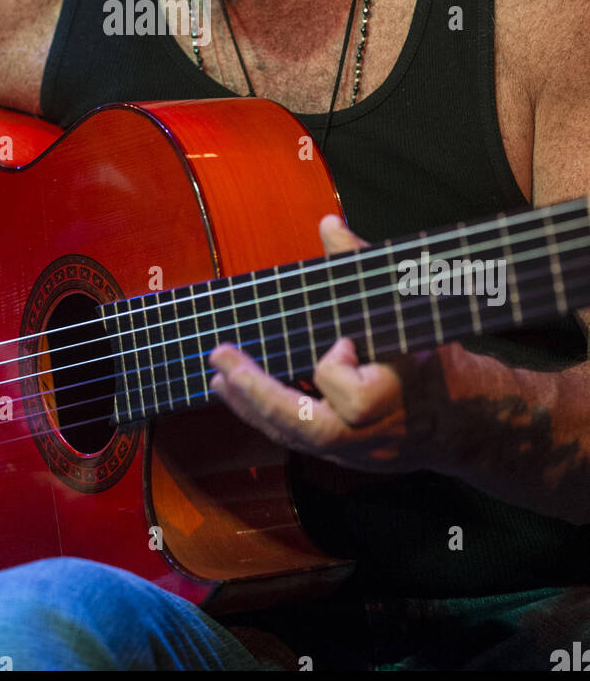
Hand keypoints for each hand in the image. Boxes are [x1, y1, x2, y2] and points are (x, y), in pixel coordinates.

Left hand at [208, 214, 437, 473]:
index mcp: (391, 397)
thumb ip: (362, 266)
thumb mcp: (403, 306)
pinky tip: (234, 392)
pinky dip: (264, 415)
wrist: (463, 419)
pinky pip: (295, 439)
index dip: (336, 365)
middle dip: (257, 393)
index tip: (344, 342)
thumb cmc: (430, 355)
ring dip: (249, 405)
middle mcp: (368, 434)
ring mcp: (352, 452)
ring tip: (218, 376)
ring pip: (293, 436)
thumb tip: (329, 223)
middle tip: (220, 357)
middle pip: (304, 425)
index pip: (345, 388)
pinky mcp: (341, 457)